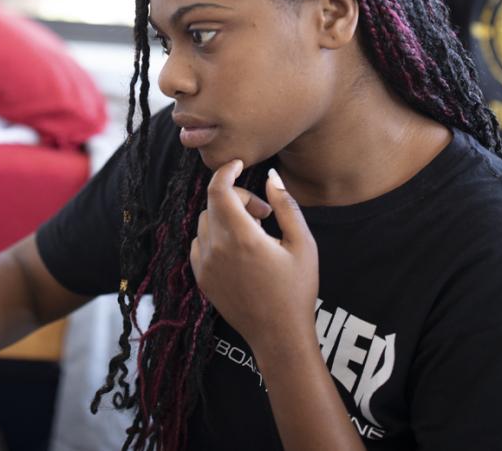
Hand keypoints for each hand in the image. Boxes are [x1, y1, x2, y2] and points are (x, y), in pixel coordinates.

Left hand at [189, 161, 317, 353]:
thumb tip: (271, 177)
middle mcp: (216, 249)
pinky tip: (238, 250)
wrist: (279, 336)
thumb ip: (286, 205)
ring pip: (205, 222)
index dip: (226, 171)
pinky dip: (215, 236)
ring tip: (255, 234)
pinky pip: (199, 243)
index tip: (238, 164)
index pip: (219, 189)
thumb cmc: (297, 291)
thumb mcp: (302, 244)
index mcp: (242, 238)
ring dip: (226, 217)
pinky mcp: (201, 278)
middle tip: (265, 213)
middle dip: (238, 198)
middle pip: (214, 203)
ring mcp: (205, 265)